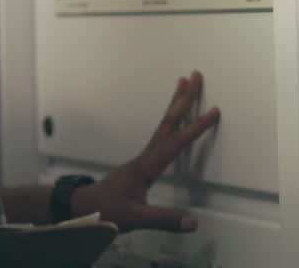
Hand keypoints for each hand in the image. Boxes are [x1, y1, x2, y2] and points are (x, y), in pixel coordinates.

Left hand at [72, 70, 220, 232]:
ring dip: (176, 102)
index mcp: (148, 165)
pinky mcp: (145, 160)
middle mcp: (147, 155)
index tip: (213, 111)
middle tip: (195, 75)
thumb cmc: (107, 210)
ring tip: (184, 82)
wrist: (86, 207)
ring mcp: (145, 155)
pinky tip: (174, 116)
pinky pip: (162, 131)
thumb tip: (193, 222)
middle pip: (169, 120)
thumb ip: (165, 220)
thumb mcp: (136, 218)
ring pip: (164, 122)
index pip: (177, 142)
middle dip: (184, 97)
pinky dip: (171, 118)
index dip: (196, 126)